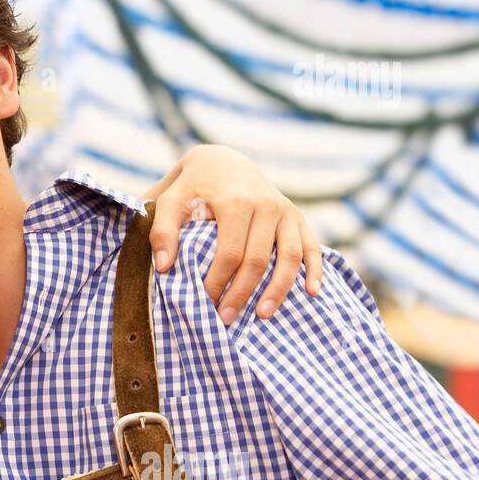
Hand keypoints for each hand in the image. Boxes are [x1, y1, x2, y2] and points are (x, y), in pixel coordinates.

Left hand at [144, 145, 322, 324]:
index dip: (218, 282)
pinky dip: (316, 269)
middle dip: (242, 293)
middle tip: (226, 318)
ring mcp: (284, 210)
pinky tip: (313, 293)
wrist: (223, 161)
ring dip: (278, 289)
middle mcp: (265, 204)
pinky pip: (311, 245)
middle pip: (258, 259)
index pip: (229, 253)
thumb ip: (162, 230)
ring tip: (262, 316)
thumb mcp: (170, 200)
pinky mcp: (297, 216)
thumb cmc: (192, 187)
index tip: (205, 305)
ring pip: (289, 256)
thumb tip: (164, 267)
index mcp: (235, 201)